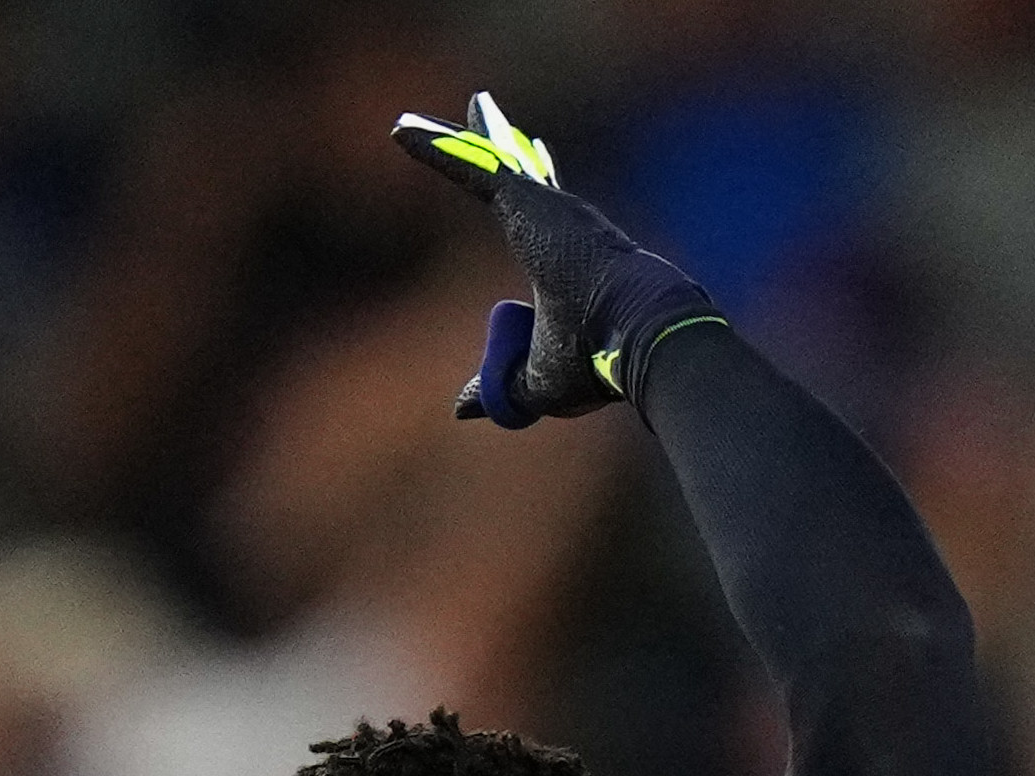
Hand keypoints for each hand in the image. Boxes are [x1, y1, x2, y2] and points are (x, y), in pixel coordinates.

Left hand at [390, 93, 717, 428]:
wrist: (635, 334)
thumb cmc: (599, 361)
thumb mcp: (534, 378)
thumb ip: (496, 383)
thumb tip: (459, 406)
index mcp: (565, 255)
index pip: (540, 213)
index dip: (527, 186)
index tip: (523, 168)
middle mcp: (559, 219)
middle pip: (516, 168)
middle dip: (490, 139)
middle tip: (476, 110)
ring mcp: (543, 206)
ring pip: (487, 159)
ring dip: (451, 138)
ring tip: (409, 122)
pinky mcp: (523, 200)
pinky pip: (469, 167)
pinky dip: (433, 150)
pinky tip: (399, 132)